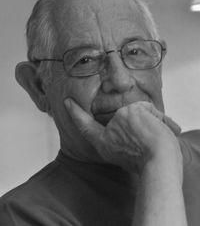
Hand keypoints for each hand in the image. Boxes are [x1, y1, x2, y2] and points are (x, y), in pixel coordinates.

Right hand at [64, 99, 180, 172]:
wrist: (159, 162)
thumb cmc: (150, 162)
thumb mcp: (133, 153)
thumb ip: (129, 136)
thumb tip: (141, 115)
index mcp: (106, 144)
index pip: (86, 126)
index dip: (76, 114)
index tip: (68, 102)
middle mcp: (109, 130)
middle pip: (127, 119)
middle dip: (141, 128)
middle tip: (149, 144)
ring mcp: (118, 118)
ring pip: (141, 114)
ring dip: (151, 124)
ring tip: (154, 140)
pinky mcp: (130, 110)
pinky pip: (150, 110)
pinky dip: (158, 119)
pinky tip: (158, 130)